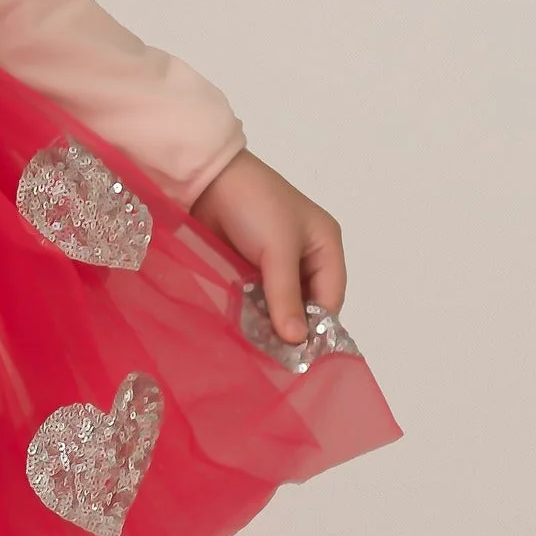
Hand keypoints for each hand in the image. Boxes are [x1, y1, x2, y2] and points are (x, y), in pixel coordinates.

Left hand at [189, 149, 345, 345]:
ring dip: (268, 321)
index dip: (316, 326)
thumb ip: (286, 295)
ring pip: (278, 303)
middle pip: (305, 304)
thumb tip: (297, 340)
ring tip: (256, 349)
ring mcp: (274, 262)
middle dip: (290, 326)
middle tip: (273, 358)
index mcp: (325, 246)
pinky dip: (250, 311)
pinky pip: (255, 296)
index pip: (330, 298)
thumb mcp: (277, 249)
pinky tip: (241, 330)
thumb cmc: (253, 205)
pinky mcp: (246, 265)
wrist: (205, 178)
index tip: (297, 355)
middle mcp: (304, 257)